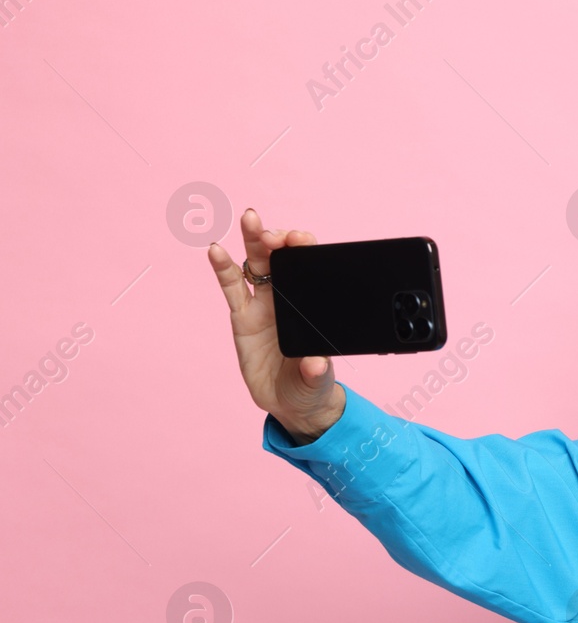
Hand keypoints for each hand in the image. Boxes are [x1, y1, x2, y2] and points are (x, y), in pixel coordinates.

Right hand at [206, 209, 345, 443]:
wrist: (290, 403)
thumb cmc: (311, 385)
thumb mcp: (318, 380)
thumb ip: (316, 371)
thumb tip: (315, 364)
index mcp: (311, 306)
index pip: (309, 269)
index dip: (305, 249)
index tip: (301, 238)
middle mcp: (287, 299)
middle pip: (280, 259)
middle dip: (277, 239)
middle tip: (271, 233)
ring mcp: (263, 305)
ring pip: (256, 264)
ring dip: (253, 240)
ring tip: (251, 219)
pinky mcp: (242, 317)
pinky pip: (231, 287)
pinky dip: (222, 267)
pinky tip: (215, 250)